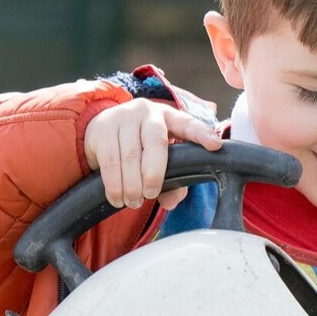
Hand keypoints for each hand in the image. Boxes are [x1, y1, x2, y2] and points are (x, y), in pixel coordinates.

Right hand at [83, 98, 222, 210]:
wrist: (101, 128)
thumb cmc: (140, 146)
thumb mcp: (158, 156)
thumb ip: (172, 178)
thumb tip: (171, 201)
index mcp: (170, 117)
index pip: (189, 124)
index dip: (202, 134)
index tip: (215, 146)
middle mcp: (148, 113)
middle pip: (156, 142)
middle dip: (155, 173)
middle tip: (151, 194)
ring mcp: (124, 118)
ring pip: (130, 155)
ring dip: (132, 184)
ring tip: (134, 202)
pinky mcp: (102, 129)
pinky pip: (109, 162)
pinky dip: (114, 184)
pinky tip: (118, 198)